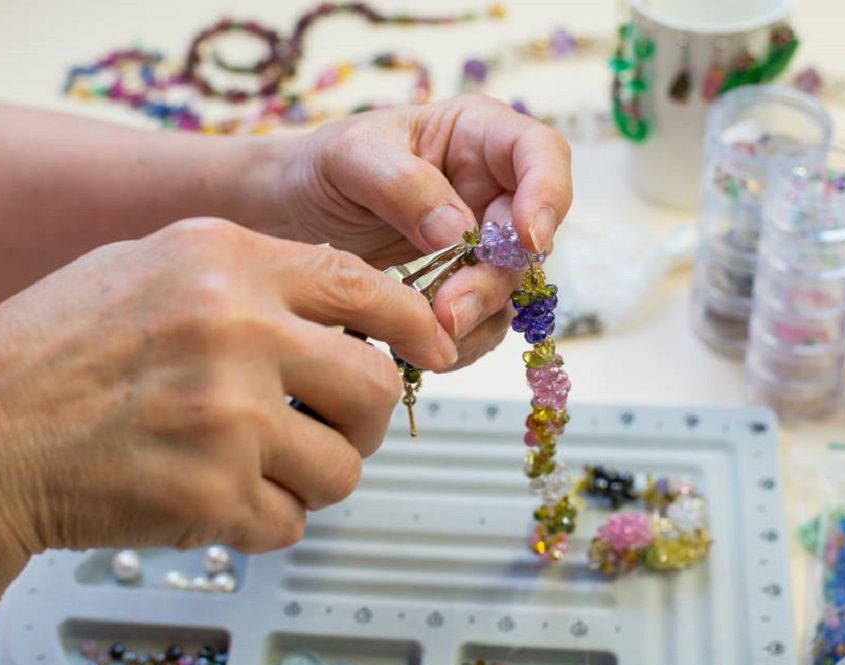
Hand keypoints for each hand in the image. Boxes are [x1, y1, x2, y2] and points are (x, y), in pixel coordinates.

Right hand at [0, 217, 456, 559]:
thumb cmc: (51, 353)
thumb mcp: (148, 266)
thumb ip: (248, 274)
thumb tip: (342, 304)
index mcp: (224, 262)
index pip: (363, 288)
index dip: (414, 324)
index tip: (433, 349)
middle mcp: (236, 331)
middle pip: (374, 384)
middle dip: (367, 417)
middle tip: (338, 427)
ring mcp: (228, 417)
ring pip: (344, 466)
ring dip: (316, 476)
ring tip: (264, 467)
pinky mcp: (213, 495)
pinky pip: (291, 521)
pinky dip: (267, 519)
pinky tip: (220, 498)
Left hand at [278, 95, 572, 367]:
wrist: (295, 212)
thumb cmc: (325, 166)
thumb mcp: (351, 158)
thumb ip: (404, 186)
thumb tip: (458, 233)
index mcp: (478, 136)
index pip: (542, 153)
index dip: (548, 194)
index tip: (527, 238)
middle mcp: (493, 189)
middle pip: (528, 237)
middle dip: (494, 278)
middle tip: (450, 311)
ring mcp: (484, 242)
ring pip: (510, 287)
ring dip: (477, 316)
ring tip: (429, 336)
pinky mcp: (466, 285)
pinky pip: (484, 321)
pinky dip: (462, 341)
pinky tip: (425, 349)